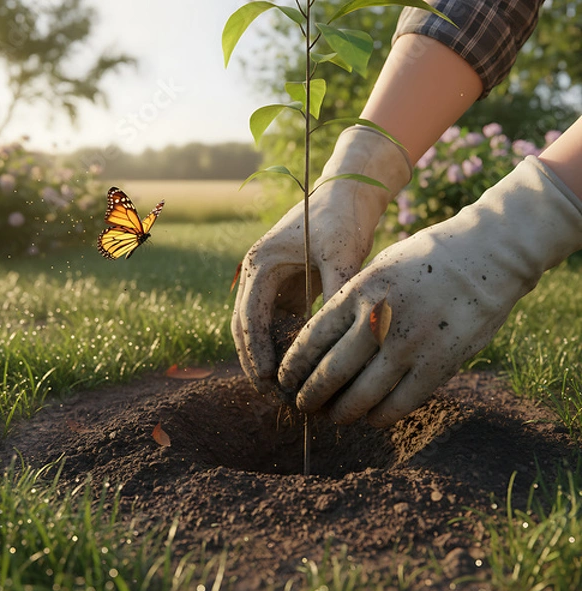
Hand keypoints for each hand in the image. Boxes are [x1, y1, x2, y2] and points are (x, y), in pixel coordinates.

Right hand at [232, 127, 410, 392]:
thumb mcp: (342, 254)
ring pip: (258, 329)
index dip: (256, 351)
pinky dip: (281, 347)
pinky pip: (277, 324)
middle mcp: (257, 274)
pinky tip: (297, 369)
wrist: (348, 192)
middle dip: (254, 361)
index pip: (250, 316)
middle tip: (272, 395)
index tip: (268, 381)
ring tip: (281, 391)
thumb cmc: (342, 217)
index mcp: (261, 263)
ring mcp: (269, 282)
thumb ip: (338, 293)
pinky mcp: (286, 288)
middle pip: (245, 327)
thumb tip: (346, 339)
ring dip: (265, 358)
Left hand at [279, 157, 581, 425]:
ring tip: (335, 416)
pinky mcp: (440, 364)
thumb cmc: (426, 260)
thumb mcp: (378, 268)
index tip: (286, 381)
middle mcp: (379, 319)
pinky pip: (400, 404)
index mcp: (358, 292)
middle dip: (310, 397)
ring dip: (342, 413)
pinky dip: (380, 416)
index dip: (294, 367)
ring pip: (362, 396)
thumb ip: (351, 303)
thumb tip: (323, 343)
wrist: (487, 255)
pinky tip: (372, 417)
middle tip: (303, 407)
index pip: (311, 339)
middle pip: (331, 373)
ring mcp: (410, 344)